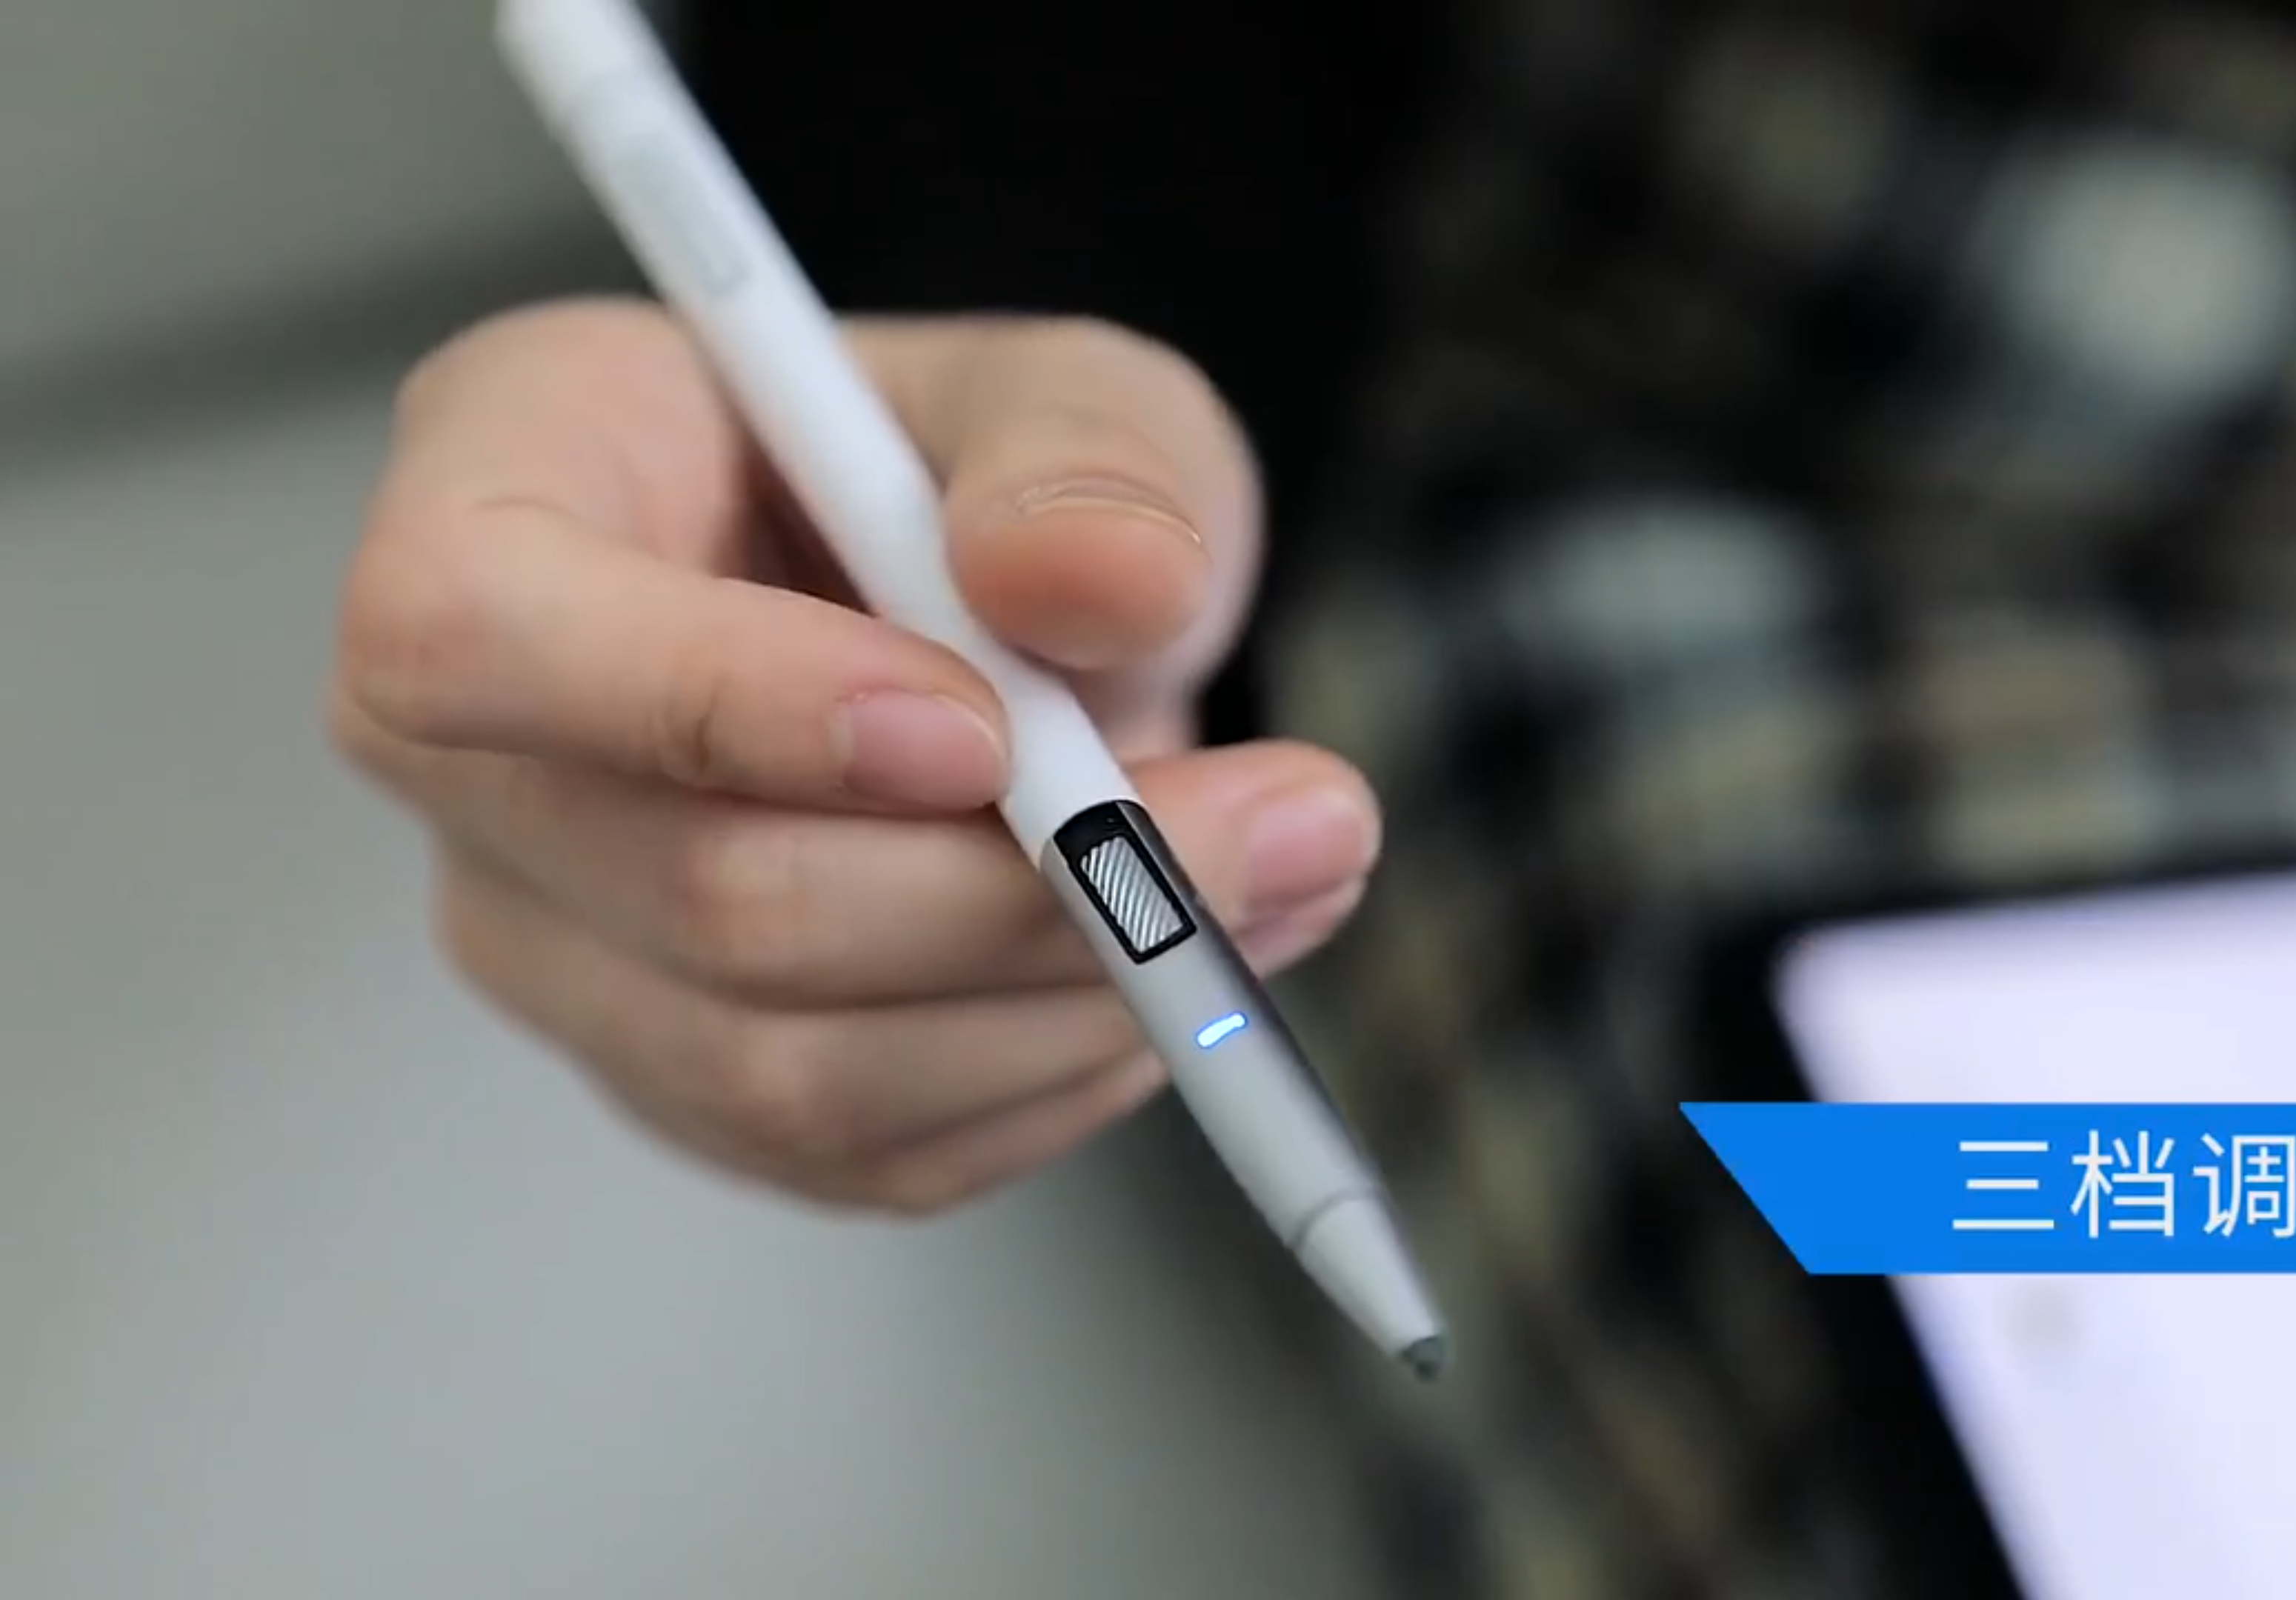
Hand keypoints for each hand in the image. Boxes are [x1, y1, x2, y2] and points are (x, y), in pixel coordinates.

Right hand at [328, 302, 1380, 1212]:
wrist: (977, 620)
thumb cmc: (963, 477)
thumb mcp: (1069, 396)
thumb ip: (1088, 452)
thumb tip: (1096, 582)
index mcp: (494, 490)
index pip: (474, 635)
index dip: (722, 706)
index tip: (984, 729)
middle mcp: (472, 749)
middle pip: (700, 893)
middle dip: (1026, 889)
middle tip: (1285, 823)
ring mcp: (556, 942)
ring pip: (791, 1066)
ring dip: (1076, 1000)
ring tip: (1281, 885)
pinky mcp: (678, 1081)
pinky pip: (866, 1155)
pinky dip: (1057, 1079)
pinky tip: (1177, 977)